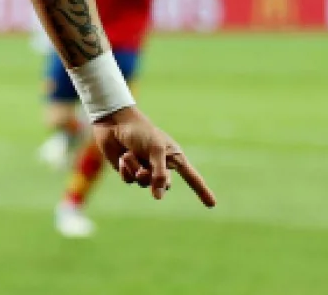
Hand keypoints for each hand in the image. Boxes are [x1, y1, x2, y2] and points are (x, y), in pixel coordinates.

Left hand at [92, 106, 216, 206]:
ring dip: (135, 169)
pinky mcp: (130, 171)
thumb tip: (159, 197)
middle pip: (163, 186)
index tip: (212, 205)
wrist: (115, 123)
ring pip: (143, 183)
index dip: (202, 191)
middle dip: (152, 178)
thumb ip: (159, 174)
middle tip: (144, 168)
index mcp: (173, 157)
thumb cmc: (141, 132)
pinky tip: (123, 157)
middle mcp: (161, 165)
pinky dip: (126, 170)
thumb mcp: (156, 150)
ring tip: (130, 155)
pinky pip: (130, 181)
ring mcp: (145, 168)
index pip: (191, 177)